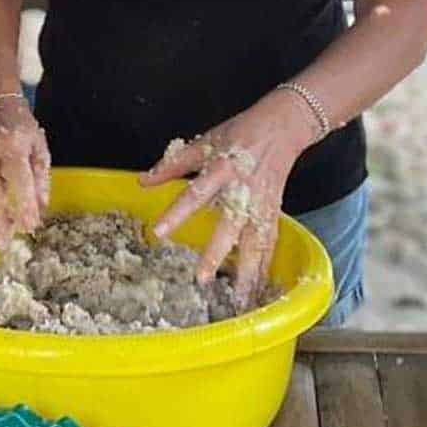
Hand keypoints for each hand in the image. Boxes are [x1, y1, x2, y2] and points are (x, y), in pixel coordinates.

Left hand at [141, 89, 317, 308]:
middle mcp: (244, 190)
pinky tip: (258, 288)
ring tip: (239, 300)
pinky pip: (269, 243)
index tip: (160, 232)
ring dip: (248, 271)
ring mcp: (263, 203)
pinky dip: (264, 267)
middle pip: (231, 225)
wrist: (284, 126)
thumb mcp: (205, 142)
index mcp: (222, 168)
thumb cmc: (241, 132)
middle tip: (202, 279)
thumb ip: (173, 164)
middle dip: (218, 253)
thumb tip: (143, 181)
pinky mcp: (275, 211)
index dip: (178, 212)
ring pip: (256, 242)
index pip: (196, 193)